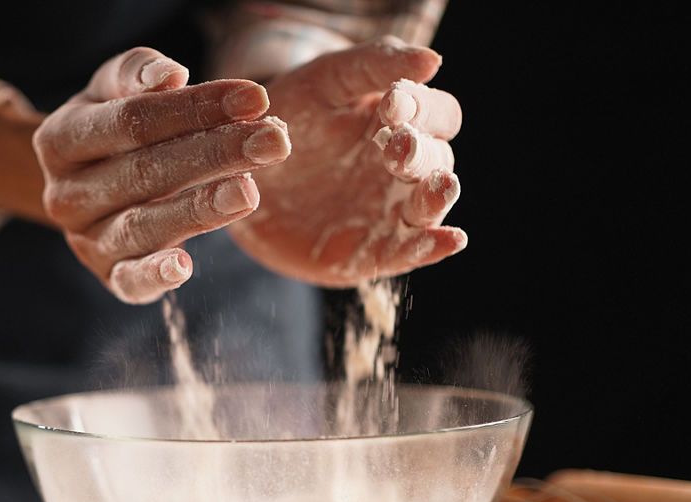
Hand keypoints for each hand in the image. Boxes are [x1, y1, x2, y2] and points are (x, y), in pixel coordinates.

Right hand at [33, 48, 291, 303]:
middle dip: (214, 153)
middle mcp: (65, 196)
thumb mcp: (114, 90)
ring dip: (201, 209)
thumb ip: (137, 73)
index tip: (254, 99)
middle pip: (144, 172)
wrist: (86, 183)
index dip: (194, 108)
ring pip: (143, 226)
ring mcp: (86, 242)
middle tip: (274, 141)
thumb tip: (171, 76)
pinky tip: (185, 266)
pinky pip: (130, 282)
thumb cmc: (112, 127)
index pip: (131, 121)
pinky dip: (155, 275)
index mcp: (60, 140)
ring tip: (250, 191)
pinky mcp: (110, 277)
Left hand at [228, 38, 465, 285]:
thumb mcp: (322, 83)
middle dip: (421, 153)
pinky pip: (407, 252)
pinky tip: (451, 240)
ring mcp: (390, 212)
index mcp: (399, 124)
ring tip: (439, 186)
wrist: (238, 178)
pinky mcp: (371, 252)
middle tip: (397, 148)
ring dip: (436, 197)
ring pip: (429, 207)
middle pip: (437, 159)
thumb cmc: (287, 120)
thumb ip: (370, 66)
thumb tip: (432, 60)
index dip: (422, 108)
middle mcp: (404, 170)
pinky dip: (431, 248)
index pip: (435, 114)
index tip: (392, 103)